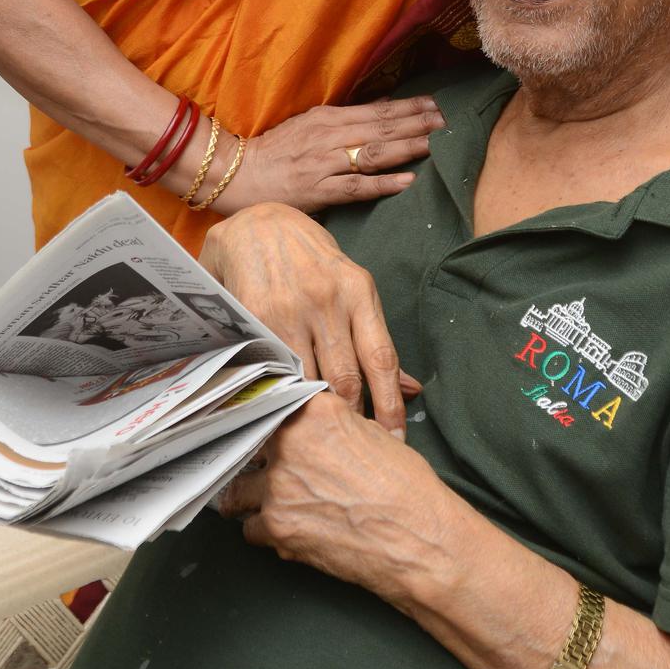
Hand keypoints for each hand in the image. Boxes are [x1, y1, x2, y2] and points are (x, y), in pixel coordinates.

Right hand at [201, 203, 420, 434]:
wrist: (257, 221)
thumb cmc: (311, 258)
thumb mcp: (351, 285)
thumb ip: (375, 338)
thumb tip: (412, 389)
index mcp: (359, 290)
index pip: (382, 359)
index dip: (390, 406)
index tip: (396, 439)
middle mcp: (328, 299)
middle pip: (347, 378)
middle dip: (354, 418)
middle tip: (358, 447)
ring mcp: (291, 308)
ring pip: (310, 378)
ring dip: (317, 413)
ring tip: (323, 439)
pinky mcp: (258, 315)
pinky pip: (276, 369)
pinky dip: (284, 396)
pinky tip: (288, 414)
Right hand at [213, 95, 444, 214]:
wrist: (236, 174)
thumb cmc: (275, 151)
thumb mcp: (310, 125)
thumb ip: (345, 119)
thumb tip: (384, 109)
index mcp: (328, 118)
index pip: (377, 111)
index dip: (409, 107)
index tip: (436, 105)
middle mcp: (329, 136)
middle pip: (381, 128)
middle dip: (416, 123)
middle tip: (447, 121)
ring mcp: (324, 163)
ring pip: (373, 152)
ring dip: (406, 147)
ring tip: (434, 144)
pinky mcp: (318, 190)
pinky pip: (356, 187)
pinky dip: (382, 183)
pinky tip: (406, 181)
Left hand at [217, 392, 456, 603]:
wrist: (419, 539)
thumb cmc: (407, 489)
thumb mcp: (375, 435)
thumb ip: (335, 426)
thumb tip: (316, 430)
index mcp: (315, 412)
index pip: (269, 404)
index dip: (265, 419)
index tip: (259, 427)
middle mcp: (290, 443)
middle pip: (249, 446)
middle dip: (255, 460)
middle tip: (265, 471)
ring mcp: (279, 485)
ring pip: (238, 490)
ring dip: (251, 498)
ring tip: (269, 504)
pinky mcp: (277, 526)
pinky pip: (250, 528)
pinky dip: (265, 533)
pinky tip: (288, 531)